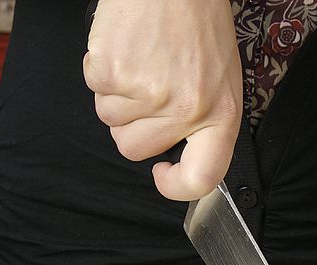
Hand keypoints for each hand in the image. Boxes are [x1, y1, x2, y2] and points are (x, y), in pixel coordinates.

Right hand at [83, 0, 241, 200]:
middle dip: (133, 124)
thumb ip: (203, 121)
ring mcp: (148, 93)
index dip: (178, 187)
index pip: (203, 176)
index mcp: (221, 115)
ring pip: (110, 120)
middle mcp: (187, 110)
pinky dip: (102, 69)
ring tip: (143, 60)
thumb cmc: (200, 25)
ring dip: (118, 95)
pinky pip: (94, 88)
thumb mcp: (221, 80)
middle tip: (150, 88)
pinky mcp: (114, 72)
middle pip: (134, 148)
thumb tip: (175, 155)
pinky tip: (127, 47)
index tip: (163, 174)